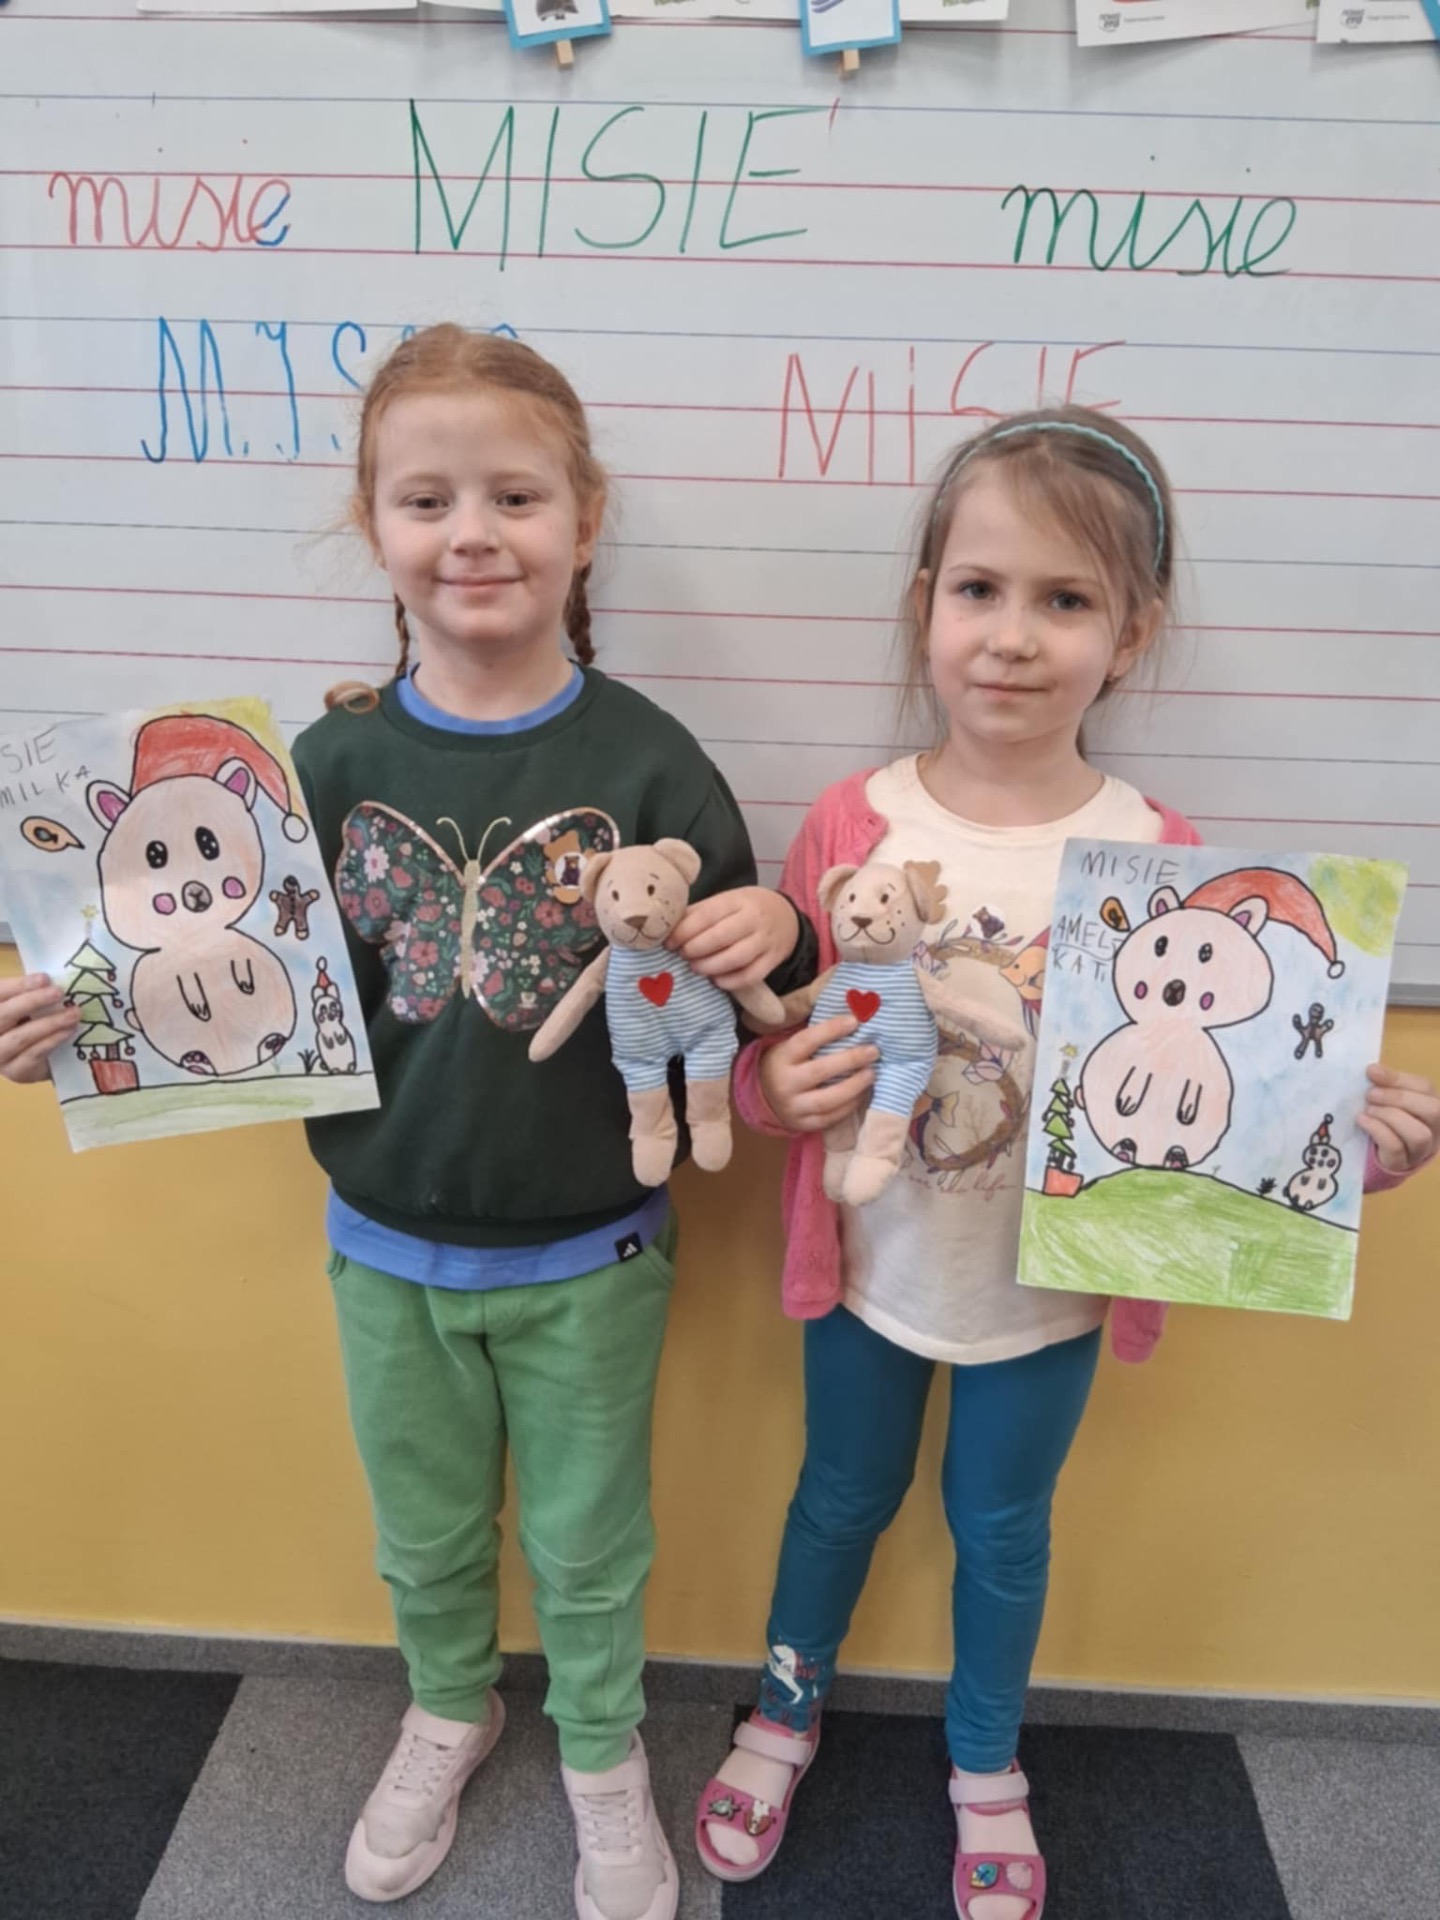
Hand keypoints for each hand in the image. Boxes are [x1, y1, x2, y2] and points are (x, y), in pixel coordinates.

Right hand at [0, 973, 80, 1084]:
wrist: (44, 1060)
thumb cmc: (34, 1022)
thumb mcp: (31, 1005)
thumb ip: (35, 992)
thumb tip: (55, 977)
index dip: (18, 985)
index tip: (45, 978)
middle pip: (3, 1014)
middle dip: (32, 1001)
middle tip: (58, 992)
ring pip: (19, 1037)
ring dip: (49, 1023)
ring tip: (73, 1013)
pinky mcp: (15, 1072)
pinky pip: (33, 1054)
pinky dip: (52, 1040)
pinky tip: (68, 1031)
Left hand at [671, 886, 798, 994]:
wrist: (785, 916)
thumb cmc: (745, 908)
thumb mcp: (725, 901)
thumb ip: (699, 913)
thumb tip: (668, 930)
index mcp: (738, 900)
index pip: (707, 916)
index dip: (684, 931)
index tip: (669, 943)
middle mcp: (754, 919)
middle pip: (720, 937)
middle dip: (695, 949)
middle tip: (682, 955)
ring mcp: (765, 940)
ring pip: (736, 958)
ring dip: (710, 966)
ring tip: (696, 967)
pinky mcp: (773, 960)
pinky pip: (751, 975)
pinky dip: (730, 981)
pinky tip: (716, 980)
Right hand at [758, 1013, 877, 1132]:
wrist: (764, 1097)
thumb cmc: (786, 1064)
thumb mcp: (790, 1047)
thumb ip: (816, 1037)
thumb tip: (854, 1020)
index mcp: (781, 1058)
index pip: (807, 1041)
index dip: (831, 1030)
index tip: (854, 1021)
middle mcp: (785, 1084)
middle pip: (820, 1071)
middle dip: (851, 1060)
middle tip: (873, 1051)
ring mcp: (793, 1107)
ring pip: (828, 1099)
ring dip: (855, 1086)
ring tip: (871, 1073)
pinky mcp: (803, 1124)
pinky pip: (831, 1118)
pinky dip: (850, 1106)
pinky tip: (863, 1093)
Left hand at [1357, 1063, 1439, 1174]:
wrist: (1376, 1156)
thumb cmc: (1384, 1120)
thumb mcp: (1387, 1100)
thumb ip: (1385, 1085)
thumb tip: (1373, 1070)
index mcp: (1431, 1105)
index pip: (1425, 1087)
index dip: (1398, 1078)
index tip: (1371, 1072)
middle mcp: (1434, 1129)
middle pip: (1433, 1110)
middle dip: (1398, 1098)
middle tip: (1370, 1095)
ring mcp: (1421, 1150)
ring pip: (1419, 1134)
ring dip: (1390, 1116)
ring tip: (1368, 1110)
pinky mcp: (1402, 1164)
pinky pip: (1396, 1148)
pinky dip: (1377, 1130)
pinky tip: (1362, 1120)